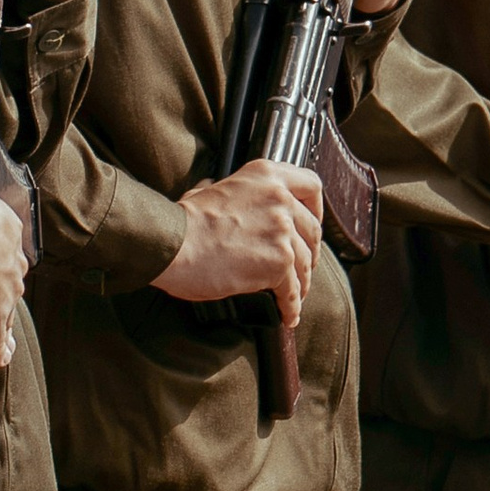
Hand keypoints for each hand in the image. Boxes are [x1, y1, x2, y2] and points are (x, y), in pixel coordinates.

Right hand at [154, 160, 323, 325]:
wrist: (172, 243)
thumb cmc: (183, 222)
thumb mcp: (206, 189)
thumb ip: (222, 189)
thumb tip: (211, 186)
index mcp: (266, 175)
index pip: (311, 185)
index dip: (316, 208)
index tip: (312, 223)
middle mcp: (280, 199)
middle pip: (312, 230)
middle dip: (310, 252)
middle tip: (303, 267)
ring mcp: (282, 230)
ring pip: (305, 263)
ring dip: (302, 283)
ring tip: (294, 296)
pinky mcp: (279, 262)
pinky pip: (292, 290)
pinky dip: (291, 306)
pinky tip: (287, 315)